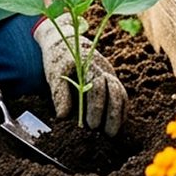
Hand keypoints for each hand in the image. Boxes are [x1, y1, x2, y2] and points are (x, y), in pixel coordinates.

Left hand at [34, 13, 127, 134]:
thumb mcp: (54, 73)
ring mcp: (109, 73)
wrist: (65, 41)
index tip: (91, 125)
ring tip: (113, 133)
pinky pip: (121, 95)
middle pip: (116, 91)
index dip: (96, 107)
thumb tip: (63, 117)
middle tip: (107, 134)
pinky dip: (121, 110)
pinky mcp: (111, 78)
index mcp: (88, 65)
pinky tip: (116, 124)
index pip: (98, 87)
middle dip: (113, 114)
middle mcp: (103, 68)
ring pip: (121, 94)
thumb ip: (59, 94)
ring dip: (119, 114)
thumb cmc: (58, 58)